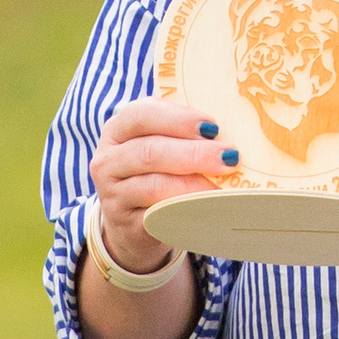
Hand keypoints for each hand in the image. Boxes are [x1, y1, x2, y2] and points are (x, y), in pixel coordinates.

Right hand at [88, 96, 237, 271]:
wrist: (131, 223)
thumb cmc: (155, 174)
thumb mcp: (160, 147)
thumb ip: (183, 135)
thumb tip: (227, 133)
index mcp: (118, 130)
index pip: (141, 114)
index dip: (178, 119)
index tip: (212, 127)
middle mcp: (108, 160)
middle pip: (149, 151)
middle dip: (193, 153)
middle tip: (229, 156)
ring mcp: (113, 194)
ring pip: (153, 185)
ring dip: (193, 185)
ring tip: (223, 187)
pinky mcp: (125, 223)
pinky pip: (157, 216)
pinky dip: (186, 210)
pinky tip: (209, 209)